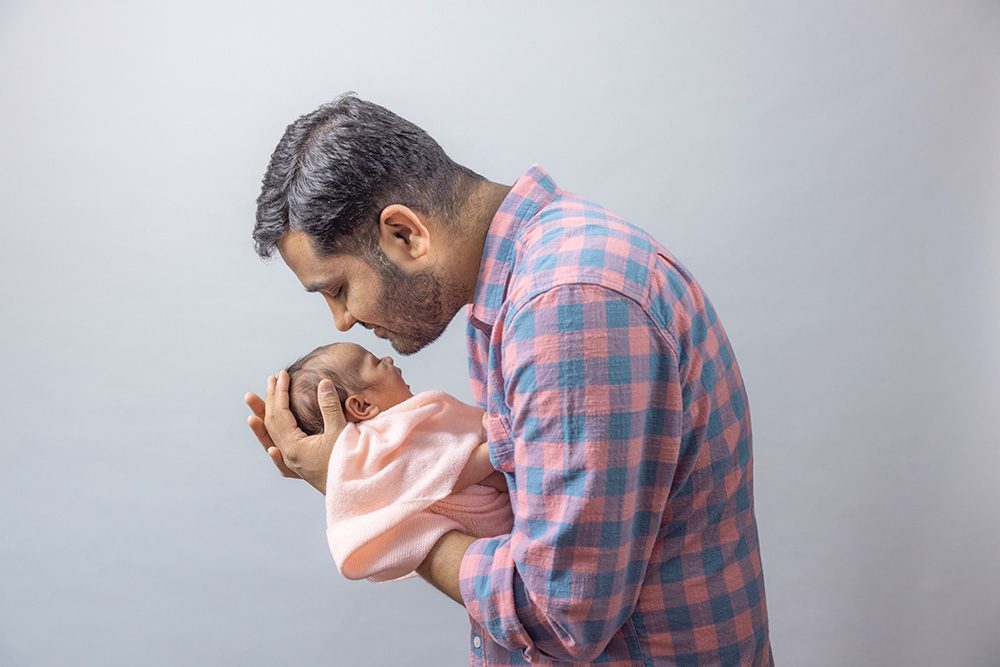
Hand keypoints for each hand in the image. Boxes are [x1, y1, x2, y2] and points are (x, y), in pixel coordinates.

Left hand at [244, 371, 346, 493]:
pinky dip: (273, 449)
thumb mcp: (340, 431)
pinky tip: (272, 450)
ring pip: (271, 441)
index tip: (282, 375)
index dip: (280, 392)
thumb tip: (323, 383)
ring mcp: (294, 465)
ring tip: (252, 411)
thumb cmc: (349, 463)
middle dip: (270, 399)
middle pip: (271, 424)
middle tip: (271, 379)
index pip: (280, 413)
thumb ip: (329, 407)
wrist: (355, 492)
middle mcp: (288, 456)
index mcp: (293, 446)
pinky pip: (281, 460)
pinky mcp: (302, 472)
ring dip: (263, 422)